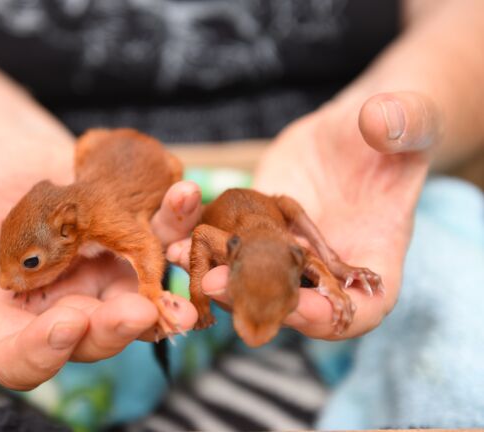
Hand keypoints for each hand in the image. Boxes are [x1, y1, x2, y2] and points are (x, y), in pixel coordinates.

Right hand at [0, 139, 200, 389]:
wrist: (24, 153)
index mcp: (14, 312)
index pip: (24, 354)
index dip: (44, 352)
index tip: (63, 326)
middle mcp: (68, 305)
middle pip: (96, 336)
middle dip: (119, 327)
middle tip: (140, 311)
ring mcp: (109, 280)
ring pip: (144, 296)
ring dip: (167, 282)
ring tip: (182, 257)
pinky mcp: (139, 247)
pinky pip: (164, 245)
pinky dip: (178, 227)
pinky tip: (183, 197)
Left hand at [168, 91, 438, 338]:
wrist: (354, 131)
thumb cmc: (395, 132)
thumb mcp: (409, 124)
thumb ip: (403, 126)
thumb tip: (384, 123)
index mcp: (374, 261)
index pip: (357, 311)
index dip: (328, 317)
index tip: (299, 307)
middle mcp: (324, 273)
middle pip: (289, 304)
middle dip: (249, 297)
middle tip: (214, 283)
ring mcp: (286, 256)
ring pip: (248, 280)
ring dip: (212, 273)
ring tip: (178, 253)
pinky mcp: (256, 234)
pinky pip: (227, 247)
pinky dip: (200, 243)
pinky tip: (174, 231)